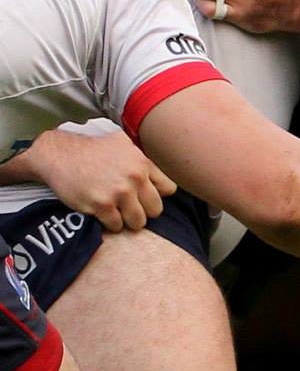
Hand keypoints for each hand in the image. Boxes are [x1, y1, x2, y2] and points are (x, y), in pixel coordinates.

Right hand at [19, 129, 175, 232]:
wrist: (60, 155)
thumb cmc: (93, 150)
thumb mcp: (124, 144)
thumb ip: (144, 159)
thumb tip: (163, 172)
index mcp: (143, 163)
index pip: (169, 189)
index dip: (158, 195)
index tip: (147, 196)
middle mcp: (134, 178)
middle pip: (156, 210)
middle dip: (145, 211)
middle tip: (133, 208)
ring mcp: (118, 193)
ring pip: (138, 221)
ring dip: (130, 221)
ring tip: (120, 213)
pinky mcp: (100, 206)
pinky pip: (116, 225)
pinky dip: (111, 223)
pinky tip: (105, 214)